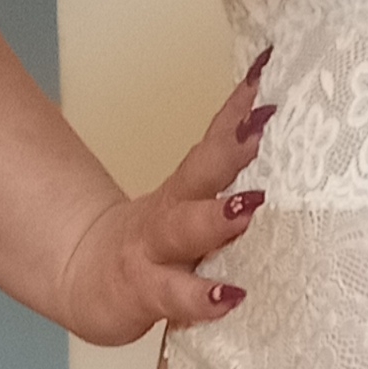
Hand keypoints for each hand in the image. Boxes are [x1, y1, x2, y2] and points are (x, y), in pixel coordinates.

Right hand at [52, 52, 274, 348]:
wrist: (89, 279)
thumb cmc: (155, 244)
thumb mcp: (191, 206)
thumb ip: (228, 180)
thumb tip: (278, 144)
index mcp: (188, 188)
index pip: (215, 138)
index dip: (239, 106)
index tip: (268, 70)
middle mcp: (173, 211)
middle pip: (201, 172)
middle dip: (233, 147)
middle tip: (264, 124)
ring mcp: (157, 250)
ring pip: (184, 229)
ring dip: (217, 217)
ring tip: (250, 206)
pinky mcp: (148, 292)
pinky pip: (177, 295)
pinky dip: (203, 298)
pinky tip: (231, 297)